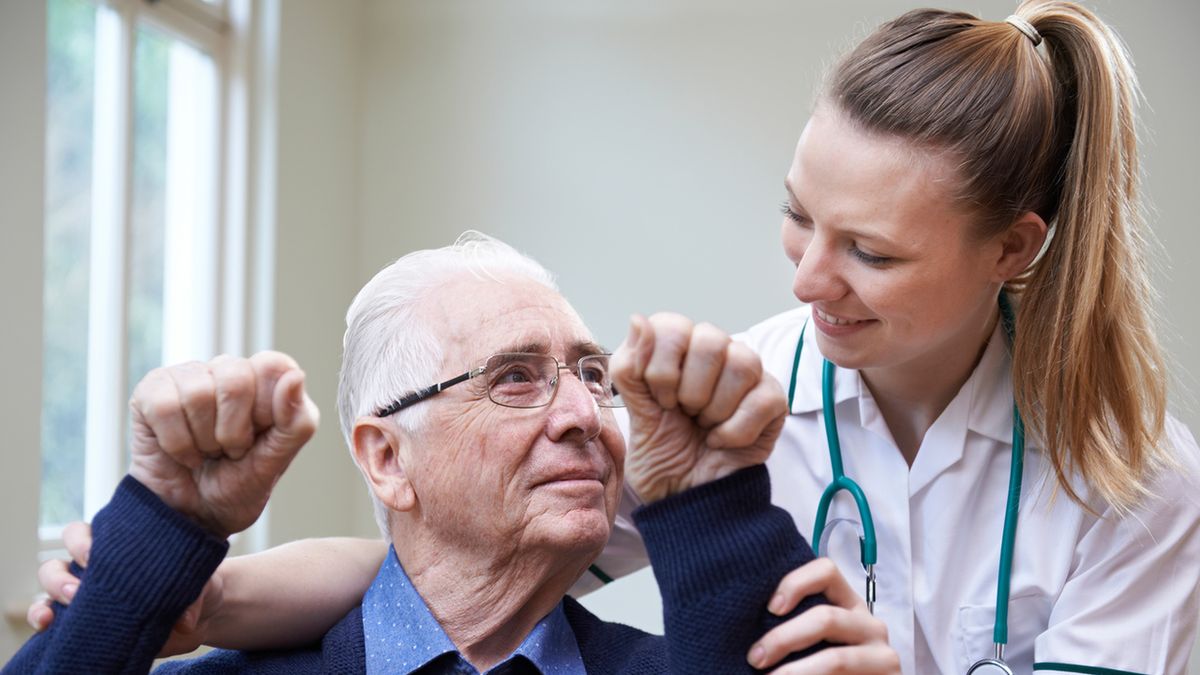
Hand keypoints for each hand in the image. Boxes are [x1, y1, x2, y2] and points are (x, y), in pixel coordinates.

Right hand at [27, 522, 223, 656]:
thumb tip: (184, 620)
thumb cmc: (197, 587)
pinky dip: (43, 621)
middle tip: (79, 590)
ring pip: (50, 589)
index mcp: (120, 548)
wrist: (202, 616)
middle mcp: (96, 569)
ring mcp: (87, 596)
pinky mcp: (86, 623)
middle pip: (59, 561)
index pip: (87, 534)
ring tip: (56, 613)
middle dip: (61, 574)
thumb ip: (194, 594)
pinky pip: (52, 620)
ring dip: (47, 599)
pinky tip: (47, 626)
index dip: (82, 541)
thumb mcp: (202, 585)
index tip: (92, 554)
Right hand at [128, 351, 317, 537]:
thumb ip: (297, 421)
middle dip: (234, 432)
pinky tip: (182, 452)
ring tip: (206, 452)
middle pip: (236, 379)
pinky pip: (164, 407)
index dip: (267, 410)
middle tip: (230, 451)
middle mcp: (228, 369)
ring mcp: (188, 375)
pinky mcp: (152, 390)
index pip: (273, 366)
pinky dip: (177, 444)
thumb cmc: (239, 484)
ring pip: (198, 394)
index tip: (259, 437)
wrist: (193, 516)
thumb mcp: (278, 460)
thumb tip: (295, 377)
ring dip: (203, 441)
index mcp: (266, 379)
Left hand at [611, 313, 786, 501]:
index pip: (672, 325)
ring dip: (714, 409)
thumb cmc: (663, 454)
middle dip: (690, 389)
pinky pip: (762, 399)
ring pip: (742, 363)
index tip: (660, 400)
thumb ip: (630, 368)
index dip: (661, 367)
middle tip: (684, 414)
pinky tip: (722, 441)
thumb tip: (638, 319)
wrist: (688, 498)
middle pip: (710, 339)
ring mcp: (748, 375)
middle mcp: (714, 353)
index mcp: (677, 349)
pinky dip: (735, 430)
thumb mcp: (636, 414)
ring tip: (704, 426)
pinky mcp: (773, 401)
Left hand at [748, 558, 899, 673]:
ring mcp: (882, 655)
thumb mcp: (807, 642)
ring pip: (835, 659)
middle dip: (783, 638)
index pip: (826, 571)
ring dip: (794, 671)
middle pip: (826, 617)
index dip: (796, 583)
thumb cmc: (819, 667)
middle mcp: (869, 624)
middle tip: (755, 658)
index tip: (770, 607)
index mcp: (846, 604)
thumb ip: (791, 625)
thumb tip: (744, 617)